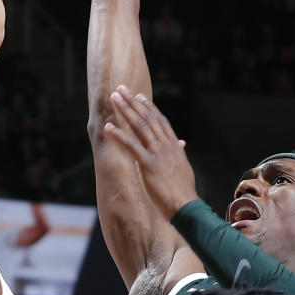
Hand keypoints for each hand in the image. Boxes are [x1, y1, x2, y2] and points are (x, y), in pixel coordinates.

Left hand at [103, 85, 197, 217]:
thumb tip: (181, 145)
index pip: (160, 121)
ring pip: (139, 126)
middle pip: (148, 118)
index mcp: (174, 146)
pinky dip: (119, 135)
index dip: (149, 108)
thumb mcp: (184, 168)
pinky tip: (108, 127)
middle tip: (120, 89)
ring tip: (113, 98)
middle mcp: (166, 145)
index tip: (139, 97)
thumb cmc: (184, 191)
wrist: (186, 206)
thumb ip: (180, 154)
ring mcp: (157, 154)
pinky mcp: (148, 165)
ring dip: (125, 110)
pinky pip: (131, 146)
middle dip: (133, 102)